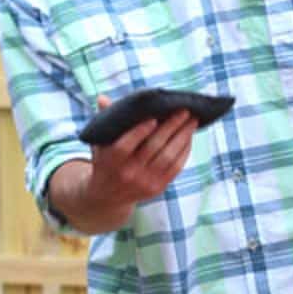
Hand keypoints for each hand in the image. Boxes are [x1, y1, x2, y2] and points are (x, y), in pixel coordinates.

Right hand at [87, 93, 195, 209]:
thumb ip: (104, 120)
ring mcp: (144, 182)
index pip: (124, 146)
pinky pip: (175, 168)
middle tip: (185, 111)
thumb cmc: (105, 160)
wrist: (107, 195)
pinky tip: (189, 137)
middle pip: (153, 148)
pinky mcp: (157, 188)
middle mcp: (127, 173)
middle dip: (171, 127)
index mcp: (110, 161)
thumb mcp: (99, 143)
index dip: (139, 132)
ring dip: (183, 137)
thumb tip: (103, 98)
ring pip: (168, 157)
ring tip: (192, 121)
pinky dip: (184, 151)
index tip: (154, 118)